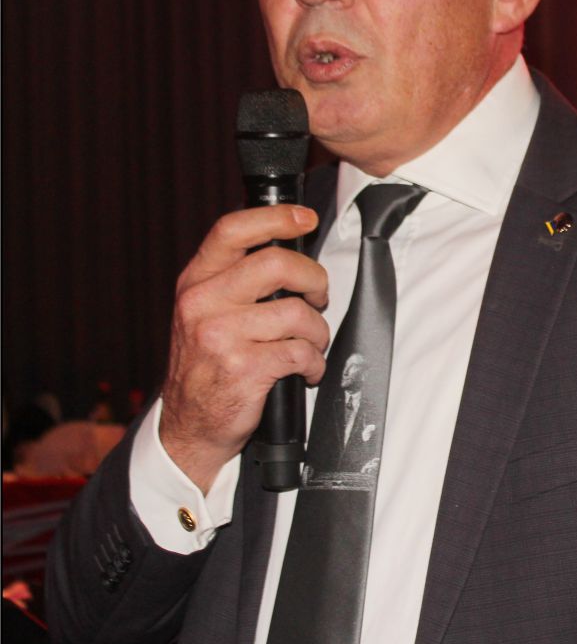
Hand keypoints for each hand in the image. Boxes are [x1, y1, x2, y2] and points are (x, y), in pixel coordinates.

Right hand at [160, 205, 328, 491]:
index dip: (275, 217)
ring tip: (310, 344)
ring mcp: (221, 336)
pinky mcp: (244, 369)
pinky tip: (306, 370)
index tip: (305, 218)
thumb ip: (234, 280)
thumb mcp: (204, 311)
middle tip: (319, 294)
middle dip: (313, 277)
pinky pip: (301, 352)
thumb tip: (288, 250)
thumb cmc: (206, 365)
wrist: (189, 427)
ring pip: (297, 313)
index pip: (233, 230)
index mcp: (196, 282)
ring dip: (317, 331)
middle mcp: (203, 303)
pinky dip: (314, 363)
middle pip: (276, 264)